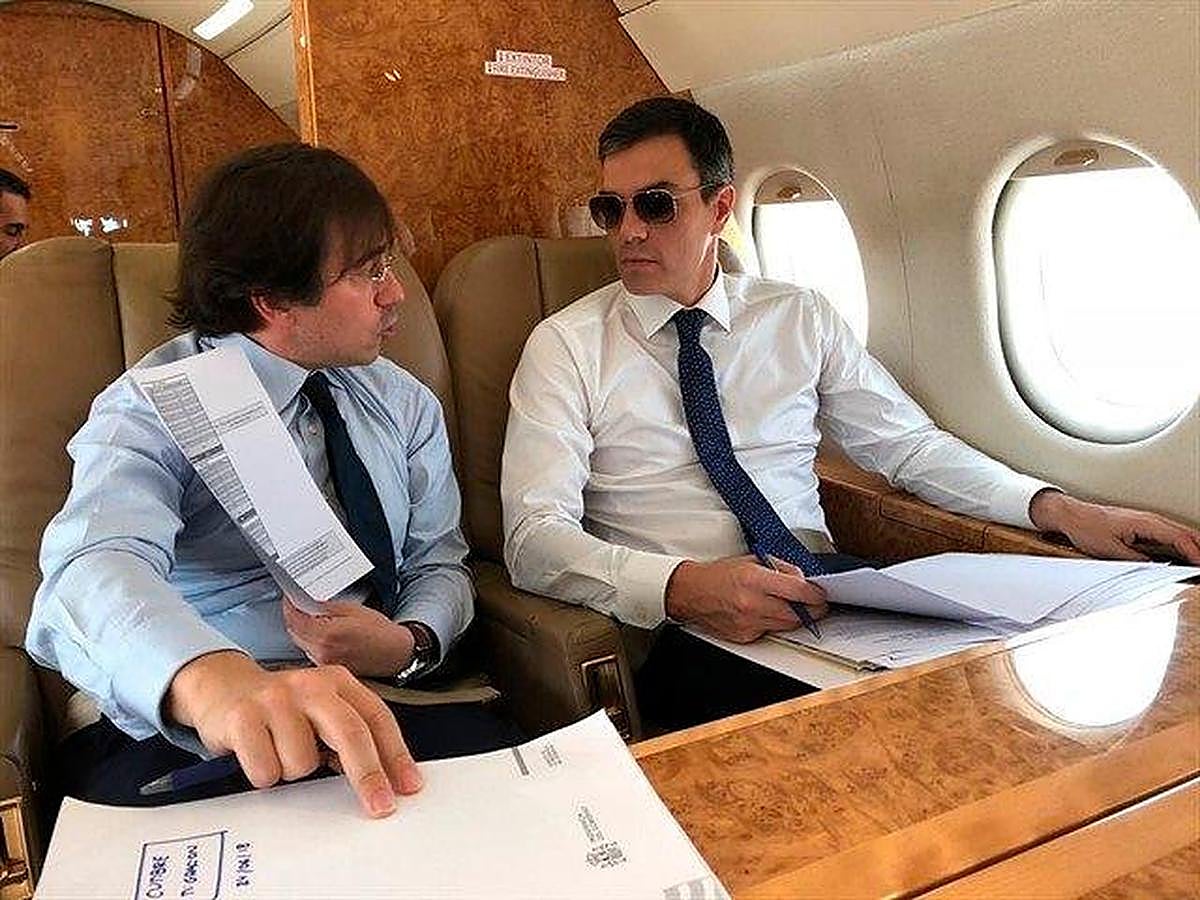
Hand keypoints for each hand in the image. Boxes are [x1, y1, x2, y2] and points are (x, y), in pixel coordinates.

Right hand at [166, 651, 420, 816]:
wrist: (221, 686)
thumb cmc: (282, 710)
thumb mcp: (321, 711)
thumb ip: (349, 736)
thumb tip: (385, 781)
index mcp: (337, 682)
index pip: (376, 718)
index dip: (396, 754)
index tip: (409, 787)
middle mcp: (310, 685)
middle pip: (351, 733)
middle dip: (369, 775)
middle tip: (380, 807)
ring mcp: (275, 699)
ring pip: (303, 762)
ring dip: (294, 772)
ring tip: (280, 753)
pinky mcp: (242, 717)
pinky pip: (266, 770)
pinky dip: (264, 775)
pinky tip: (256, 754)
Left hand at [283, 599, 415, 677]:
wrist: (395, 654)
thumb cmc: (379, 632)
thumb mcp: (353, 609)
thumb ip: (325, 606)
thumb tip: (307, 602)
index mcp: (327, 635)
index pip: (295, 619)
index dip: (289, 606)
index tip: (290, 597)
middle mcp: (321, 652)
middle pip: (293, 631)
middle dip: (293, 616)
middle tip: (298, 604)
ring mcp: (323, 662)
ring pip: (300, 642)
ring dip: (300, 629)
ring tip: (310, 617)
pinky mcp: (327, 668)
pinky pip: (309, 651)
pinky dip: (309, 640)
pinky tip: (318, 632)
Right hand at [664, 554, 827, 642]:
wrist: (691, 592)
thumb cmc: (718, 575)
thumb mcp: (752, 560)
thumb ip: (781, 568)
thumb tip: (802, 580)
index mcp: (754, 580)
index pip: (798, 591)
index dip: (816, 594)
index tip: (821, 594)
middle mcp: (751, 603)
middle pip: (797, 614)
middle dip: (812, 610)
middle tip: (816, 604)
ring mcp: (748, 623)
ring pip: (787, 626)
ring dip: (796, 618)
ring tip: (794, 607)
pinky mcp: (744, 636)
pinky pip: (770, 632)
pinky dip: (775, 623)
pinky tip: (769, 612)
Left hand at [1029, 490, 1199, 562]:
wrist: (1072, 516)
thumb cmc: (1087, 529)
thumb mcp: (1111, 551)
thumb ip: (1137, 561)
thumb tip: (1157, 568)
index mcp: (1146, 523)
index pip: (1180, 539)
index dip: (1195, 554)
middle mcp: (1150, 519)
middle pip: (1186, 534)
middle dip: (1199, 550)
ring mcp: (1147, 520)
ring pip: (1180, 533)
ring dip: (1193, 546)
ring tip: (1198, 563)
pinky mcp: (1142, 524)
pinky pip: (1170, 533)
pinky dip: (1182, 543)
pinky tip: (1185, 554)